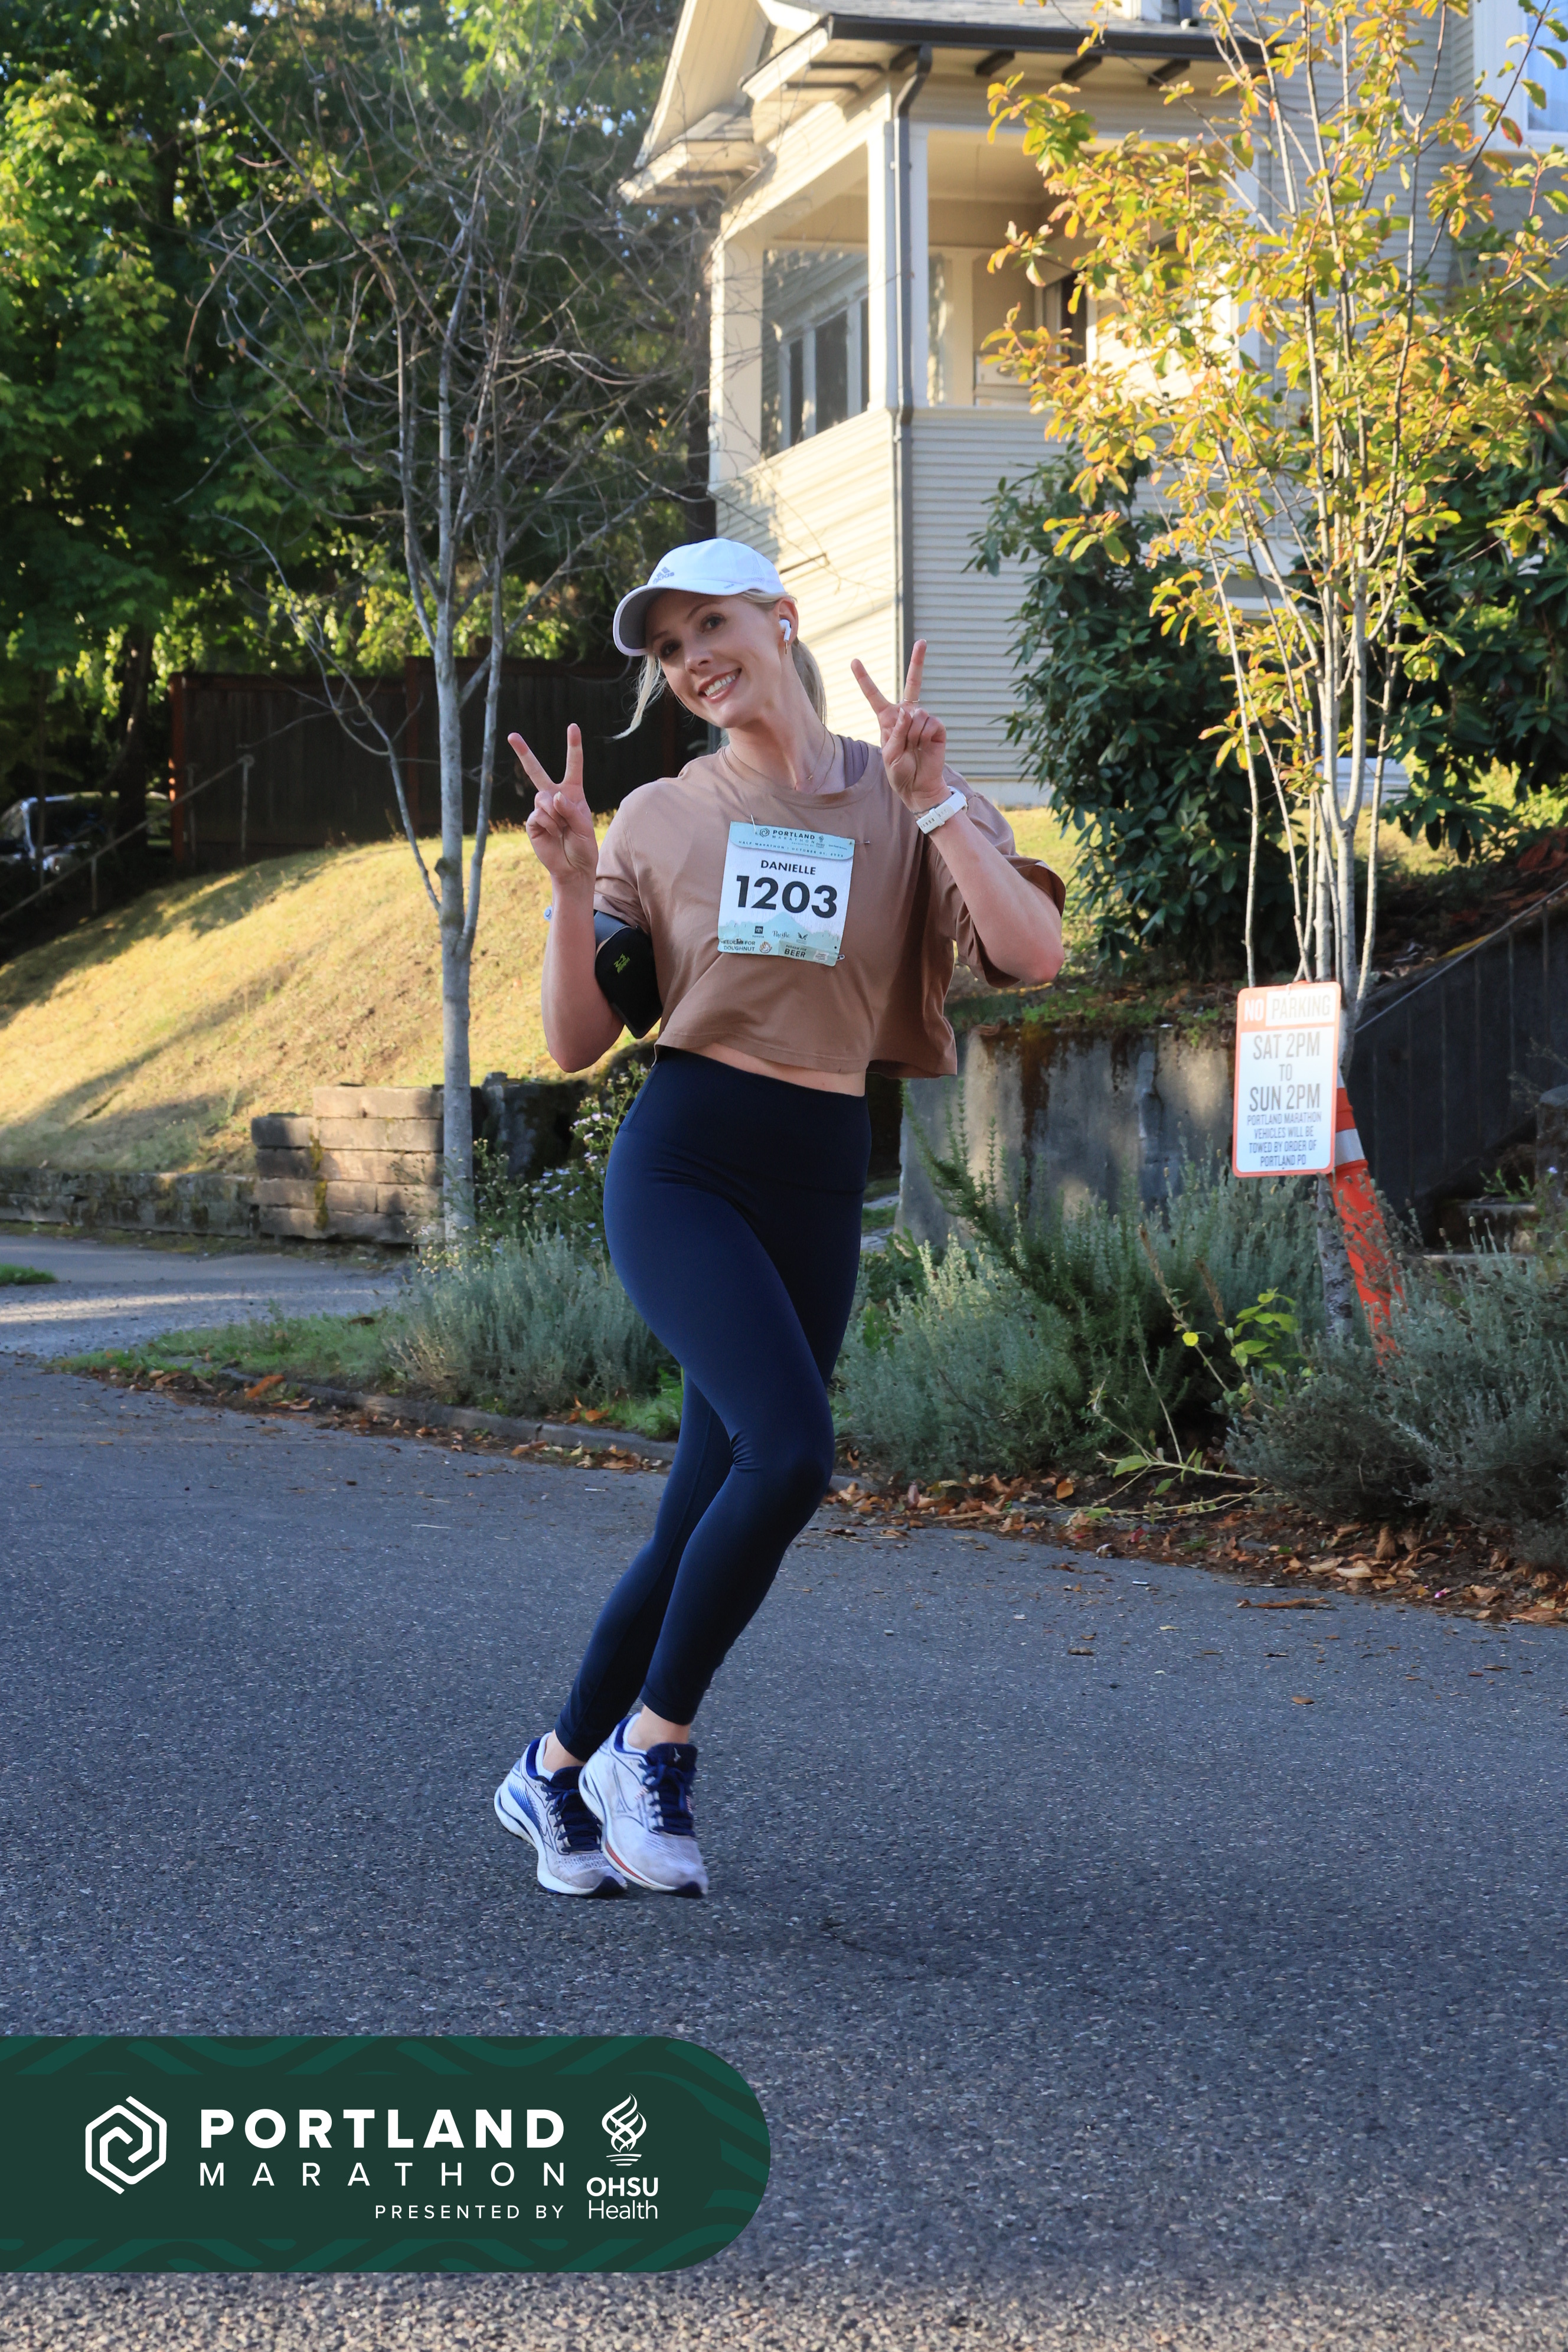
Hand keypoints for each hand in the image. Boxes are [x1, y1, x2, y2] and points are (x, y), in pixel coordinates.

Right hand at [513, 724, 597, 891]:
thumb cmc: (583, 847)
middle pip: (536, 771)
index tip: (573, 727)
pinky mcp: (532, 822)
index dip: (573, 747)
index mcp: (572, 793)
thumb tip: (552, 797)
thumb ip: (572, 810)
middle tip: (512, 735)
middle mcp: (554, 797)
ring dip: (556, 814)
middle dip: (523, 753)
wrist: (573, 868)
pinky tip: (554, 834)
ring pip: (542, 798)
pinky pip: (538, 814)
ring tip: (563, 829)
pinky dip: (549, 825)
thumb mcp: (585, 827)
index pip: (573, 766)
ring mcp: (541, 809)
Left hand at [850, 641, 948, 813]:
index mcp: (888, 719)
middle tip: (923, 641)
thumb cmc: (899, 771)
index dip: (864, 679)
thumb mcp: (889, 753)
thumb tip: (909, 711)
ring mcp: (923, 719)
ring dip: (912, 735)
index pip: (874, 695)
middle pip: (913, 683)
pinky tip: (924, 746)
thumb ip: (896, 731)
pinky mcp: (937, 727)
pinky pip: (929, 723)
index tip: (854, 661)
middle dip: (918, 661)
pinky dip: (924, 736)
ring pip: (916, 714)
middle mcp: (907, 714)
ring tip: (913, 748)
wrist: (918, 786)